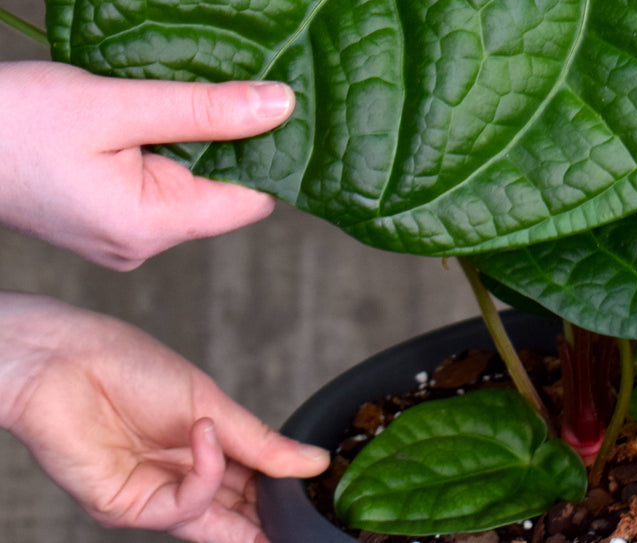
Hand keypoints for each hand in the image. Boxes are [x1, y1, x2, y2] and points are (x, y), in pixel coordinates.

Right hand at [0, 62, 294, 268]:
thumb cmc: (16, 120)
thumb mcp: (116, 104)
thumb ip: (202, 108)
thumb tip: (281, 105)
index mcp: (150, 225)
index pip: (253, 199)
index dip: (274, 151)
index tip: (285, 102)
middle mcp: (141, 244)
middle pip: (224, 191)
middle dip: (234, 140)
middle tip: (241, 81)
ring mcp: (120, 236)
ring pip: (191, 184)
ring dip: (196, 140)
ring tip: (193, 91)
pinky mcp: (103, 218)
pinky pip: (158, 184)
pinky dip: (165, 147)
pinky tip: (157, 112)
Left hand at [0, 294, 329, 542]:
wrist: (67, 361)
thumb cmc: (130, 368)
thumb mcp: (212, 404)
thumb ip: (260, 443)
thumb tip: (313, 463)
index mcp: (199, 453)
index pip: (249, 488)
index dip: (282, 497)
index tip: (319, 500)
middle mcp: (176, 480)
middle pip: (233, 515)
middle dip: (269, 516)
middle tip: (309, 514)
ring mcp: (151, 497)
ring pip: (213, 524)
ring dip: (246, 501)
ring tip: (266, 469)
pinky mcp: (123, 508)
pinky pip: (182, 508)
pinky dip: (205, 475)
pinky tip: (206, 437)